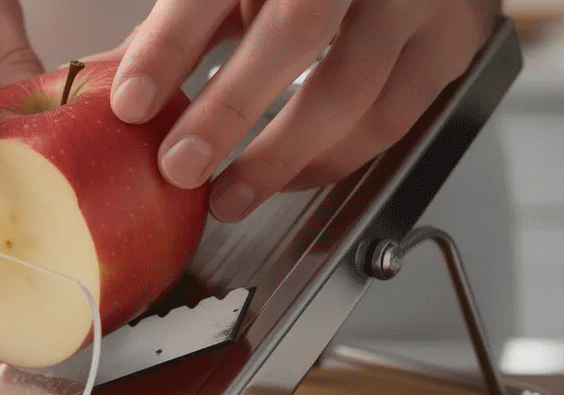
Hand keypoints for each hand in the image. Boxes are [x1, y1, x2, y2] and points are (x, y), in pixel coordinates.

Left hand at [109, 0, 500, 221]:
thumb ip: (182, 29)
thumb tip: (113, 89)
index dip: (168, 46)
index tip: (130, 103)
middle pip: (297, 28)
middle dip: (230, 109)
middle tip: (180, 166)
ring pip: (352, 87)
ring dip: (282, 157)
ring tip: (228, 197)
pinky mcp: (450, 39)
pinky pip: (392, 117)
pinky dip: (332, 159)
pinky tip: (288, 177)